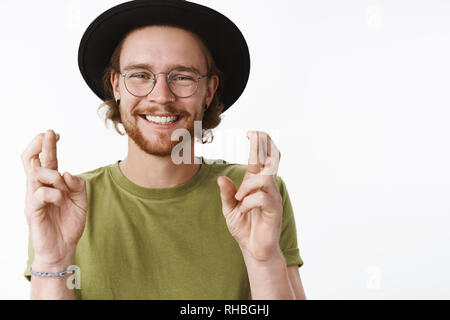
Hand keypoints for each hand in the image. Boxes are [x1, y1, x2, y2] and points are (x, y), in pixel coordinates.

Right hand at [21, 130, 87, 269]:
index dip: (48, 145)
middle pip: (30, 160)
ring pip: (35, 174)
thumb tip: (67, 172)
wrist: (63, 248)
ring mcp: (33, 198)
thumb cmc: (69, 223)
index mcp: (50, 183)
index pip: (45, 159)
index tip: (55, 133)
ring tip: (63, 187)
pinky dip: (55, 194)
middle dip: (40, 144)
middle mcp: (38, 187)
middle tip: (49, 133)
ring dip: (53, 175)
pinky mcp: (33, 211)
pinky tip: (61, 201)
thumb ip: (78, 185)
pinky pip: (40, 194)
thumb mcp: (81, 201)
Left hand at [217, 131, 282, 261]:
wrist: (253, 248)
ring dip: (249, 185)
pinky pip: (262, 198)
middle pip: (272, 159)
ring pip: (265, 178)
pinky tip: (243, 209)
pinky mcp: (274, 210)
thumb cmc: (244, 227)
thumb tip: (221, 179)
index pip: (260, 158)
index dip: (258, 143)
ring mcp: (272, 197)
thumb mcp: (229, 209)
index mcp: (255, 183)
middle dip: (265, 144)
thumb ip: (226, 194)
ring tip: (239, 198)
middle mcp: (266, 187)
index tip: (249, 132)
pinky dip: (248, 202)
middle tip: (254, 134)